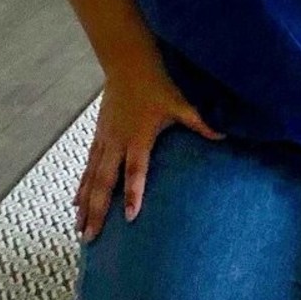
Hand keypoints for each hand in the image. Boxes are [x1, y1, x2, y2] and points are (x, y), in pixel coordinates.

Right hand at [73, 57, 224, 242]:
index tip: (130, 217)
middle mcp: (117, 142)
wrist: (128, 61)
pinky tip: (76, 201)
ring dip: (85, 203)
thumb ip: (199, 121)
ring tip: (79, 228)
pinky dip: (82, 185)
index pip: (135, 171)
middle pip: (104, 182)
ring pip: (91, 177)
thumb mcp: (180, 101)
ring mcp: (105, 139)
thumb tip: (224, 135)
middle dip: (97, 211)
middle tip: (90, 237)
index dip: (134, 193)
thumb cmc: (157, 82)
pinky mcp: (99, 135)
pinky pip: (88, 165)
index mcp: (138, 137)